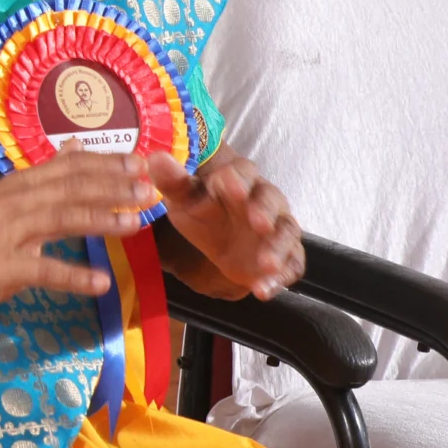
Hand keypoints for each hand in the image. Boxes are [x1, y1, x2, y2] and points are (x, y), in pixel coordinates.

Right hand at [0, 152, 146, 316]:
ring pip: (60, 219)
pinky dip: (73, 276)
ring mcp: (9, 234)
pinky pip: (42, 270)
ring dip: (100, 219)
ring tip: (134, 222)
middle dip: (111, 186)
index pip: (66, 167)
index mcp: (17, 185)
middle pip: (69, 188)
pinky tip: (101, 282)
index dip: (104, 163)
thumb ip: (43, 176)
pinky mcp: (4, 268)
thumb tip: (76, 146)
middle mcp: (15, 202)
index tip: (140, 160)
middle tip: (148, 186)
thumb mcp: (5, 196)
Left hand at [148, 150, 302, 300]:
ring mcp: (277, 227)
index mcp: (237, 180)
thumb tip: (155, 158)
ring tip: (267, 266)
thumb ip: (173, 181)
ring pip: (286, 232)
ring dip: (279, 248)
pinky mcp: (284, 253)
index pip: (242, 173)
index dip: (238, 180)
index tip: (231, 187)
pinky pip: (292, 262)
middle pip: (271, 201)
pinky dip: (283, 275)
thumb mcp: (184, 198)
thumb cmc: (203, 211)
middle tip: (259, 224)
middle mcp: (264, 200)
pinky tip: (265, 289)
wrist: (221, 239)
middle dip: (266, 212)